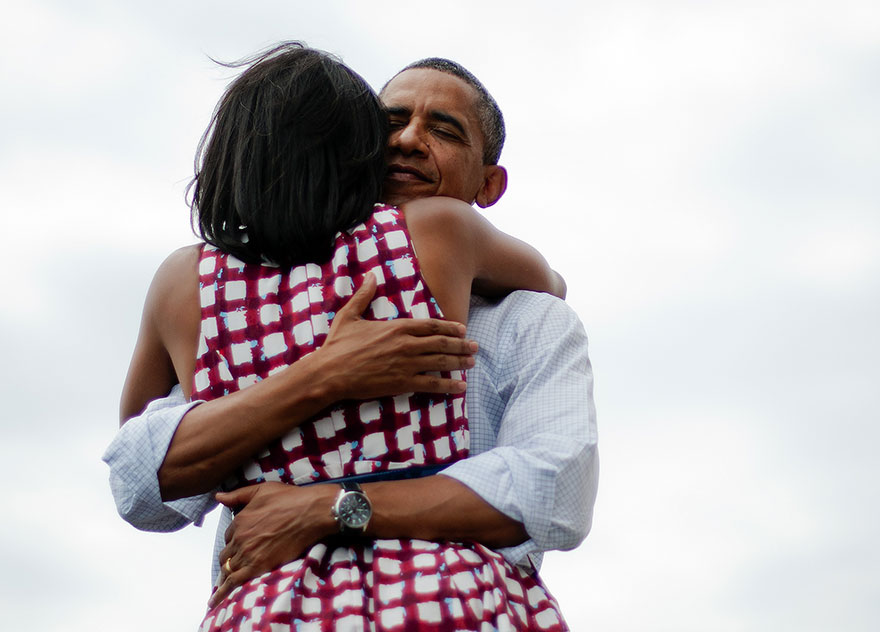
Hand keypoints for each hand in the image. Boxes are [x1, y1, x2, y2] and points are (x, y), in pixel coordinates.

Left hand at [209, 482, 336, 606]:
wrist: (310, 512)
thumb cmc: (290, 499)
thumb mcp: (261, 490)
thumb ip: (237, 495)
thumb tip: (218, 496)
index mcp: (240, 520)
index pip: (228, 536)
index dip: (234, 540)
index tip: (240, 545)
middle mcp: (240, 537)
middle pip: (227, 554)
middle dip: (230, 559)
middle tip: (236, 564)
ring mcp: (248, 552)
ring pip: (228, 568)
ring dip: (227, 575)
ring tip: (223, 585)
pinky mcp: (258, 566)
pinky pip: (233, 582)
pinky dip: (222, 593)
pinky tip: (214, 602)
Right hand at [319, 273, 476, 398]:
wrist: (329, 373)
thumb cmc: (337, 345)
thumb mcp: (349, 315)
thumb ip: (363, 295)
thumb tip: (370, 275)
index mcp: (397, 327)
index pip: (431, 325)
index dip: (450, 327)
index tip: (463, 329)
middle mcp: (406, 344)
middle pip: (442, 343)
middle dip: (461, 345)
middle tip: (475, 347)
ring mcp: (406, 364)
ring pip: (441, 362)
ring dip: (460, 362)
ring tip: (472, 363)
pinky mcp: (402, 383)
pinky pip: (431, 384)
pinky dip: (448, 385)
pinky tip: (460, 387)